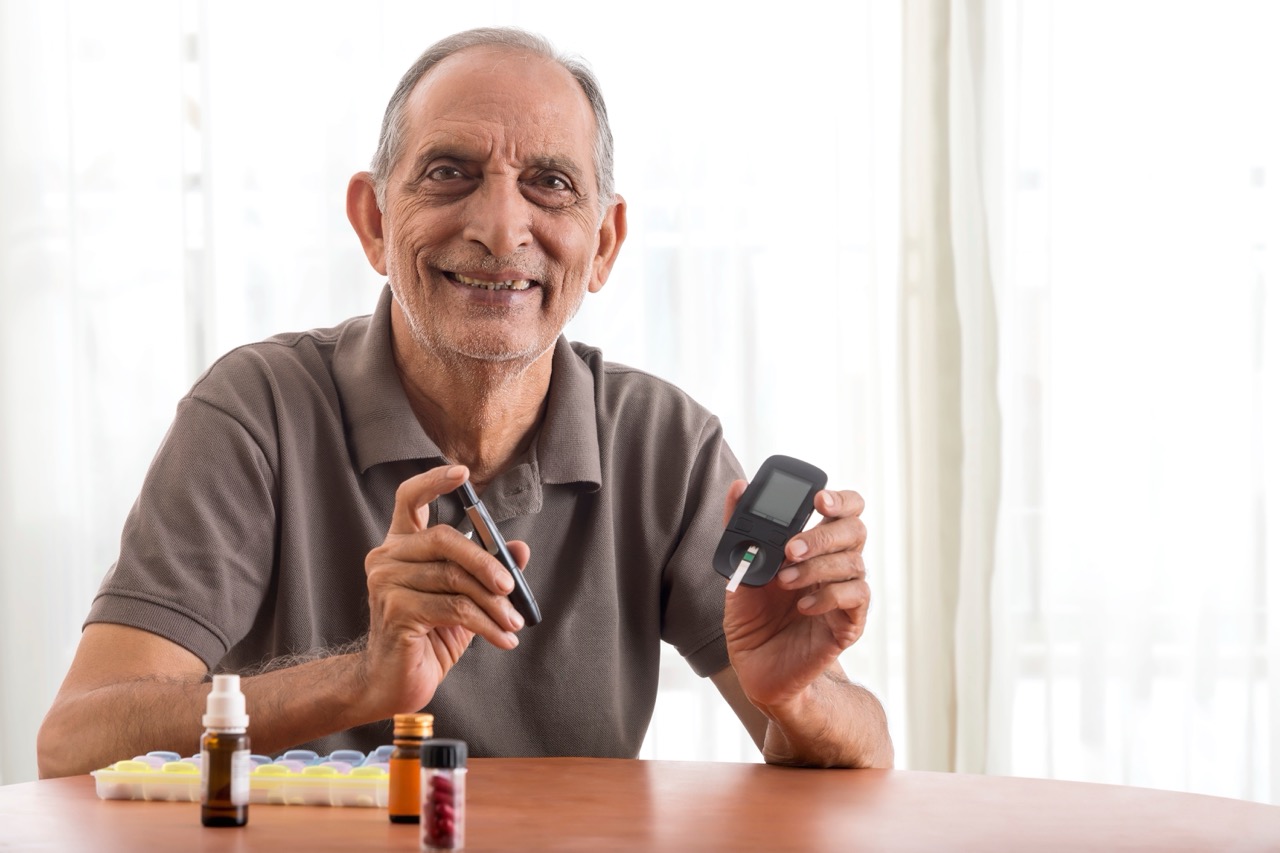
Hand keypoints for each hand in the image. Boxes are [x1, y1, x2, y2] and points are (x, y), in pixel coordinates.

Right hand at [360, 465, 528, 715]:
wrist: (392, 684)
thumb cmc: (427, 637)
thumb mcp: (463, 599)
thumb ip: (487, 571)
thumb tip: (519, 548)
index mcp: (400, 546)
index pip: (409, 498)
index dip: (434, 481)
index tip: (462, 473)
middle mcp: (386, 558)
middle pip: (444, 538)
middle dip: (486, 561)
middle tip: (512, 585)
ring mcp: (386, 583)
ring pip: (455, 578)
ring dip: (494, 604)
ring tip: (514, 623)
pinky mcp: (395, 611)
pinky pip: (454, 608)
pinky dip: (487, 624)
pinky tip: (503, 640)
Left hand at [721, 483, 868, 713]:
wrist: (757, 669)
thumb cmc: (751, 618)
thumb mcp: (739, 569)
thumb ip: (740, 528)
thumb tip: (739, 487)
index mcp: (813, 547)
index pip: (843, 510)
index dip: (839, 499)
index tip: (818, 499)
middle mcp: (833, 565)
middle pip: (856, 529)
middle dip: (823, 535)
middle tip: (791, 548)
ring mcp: (844, 593)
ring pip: (855, 562)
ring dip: (817, 568)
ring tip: (785, 581)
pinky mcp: (849, 622)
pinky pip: (856, 597)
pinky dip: (829, 596)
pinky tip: (804, 606)